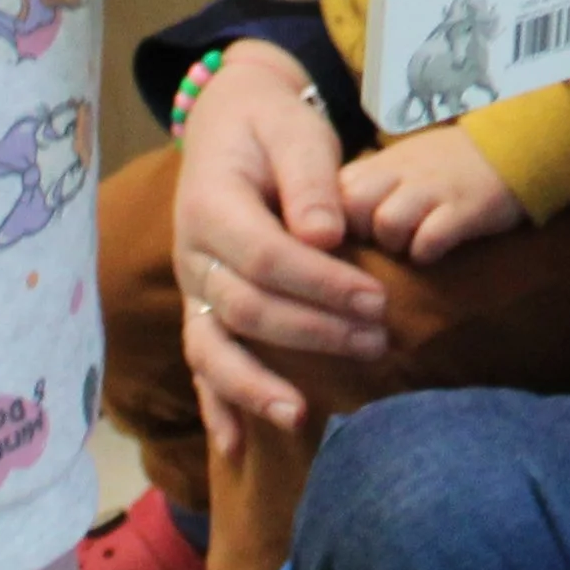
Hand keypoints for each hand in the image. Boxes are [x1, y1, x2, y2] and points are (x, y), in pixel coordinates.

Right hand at [174, 42, 385, 461]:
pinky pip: (201, 360)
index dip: (321, 285)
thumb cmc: (272, 127)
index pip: (267, 259)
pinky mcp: (203, 307)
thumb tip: (324, 236)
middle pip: (248, 308)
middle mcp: (192, 253)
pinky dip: (216, 405)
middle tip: (377, 340)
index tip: (377, 300)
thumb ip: (309, 179)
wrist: (230, 123)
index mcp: (212, 204)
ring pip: (213, 347)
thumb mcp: (295, 131)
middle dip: (313, 332)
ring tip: (301, 415)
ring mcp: (194, 286)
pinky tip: (238, 446)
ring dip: (256, 385)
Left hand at [339, 128, 523, 262]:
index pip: (332, 192)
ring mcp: (433, 189)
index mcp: (379, 164)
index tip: (351, 233)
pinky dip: (427, 252)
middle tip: (380, 242)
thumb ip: (363, 186)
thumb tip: (327, 222)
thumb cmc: (444, 166)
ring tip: (411, 245)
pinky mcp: (464, 209)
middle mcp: (401, 173)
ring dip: (395, 244)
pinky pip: (430, 239)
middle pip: (353, 206)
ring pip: (387, 223)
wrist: (509, 146)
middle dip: (361, 231)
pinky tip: (436, 250)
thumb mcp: (397, 166)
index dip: (336, 219)